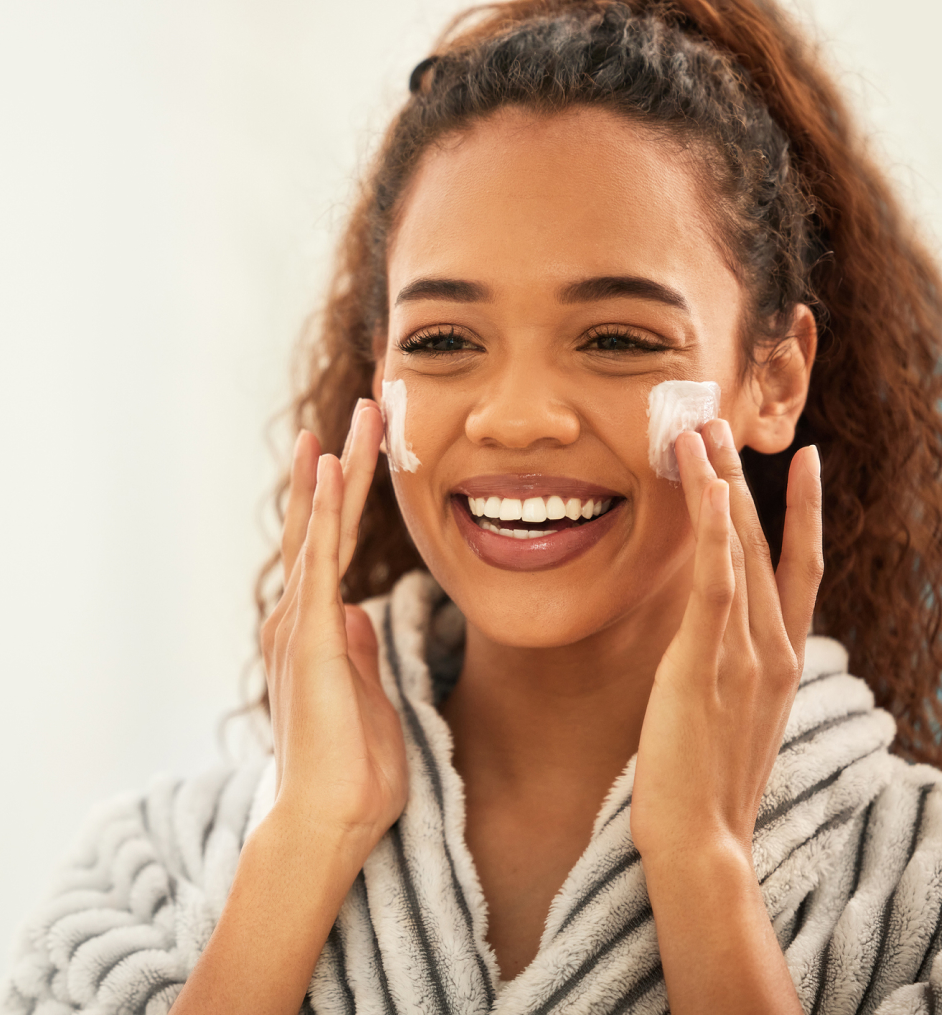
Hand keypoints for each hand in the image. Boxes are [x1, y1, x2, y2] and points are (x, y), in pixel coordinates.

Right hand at [259, 400, 408, 863]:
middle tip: (366, 411)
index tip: (358, 451)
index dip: (347, 499)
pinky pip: (318, 562)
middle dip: (344, 466)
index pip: (334, 550)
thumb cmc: (352, 779)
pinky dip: (321, 512)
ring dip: (339, 471)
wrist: (326, 822)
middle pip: (323, 526)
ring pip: (320, 530)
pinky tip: (329, 468)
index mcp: (315, 634)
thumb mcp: (368, 702)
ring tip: (358, 419)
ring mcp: (299, 626)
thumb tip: (359, 618)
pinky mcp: (308, 637)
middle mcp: (298, 620)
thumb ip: (359, 656)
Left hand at [631, 419, 824, 860]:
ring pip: (741, 549)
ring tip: (701, 429)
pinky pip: (715, 578)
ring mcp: (747, 653)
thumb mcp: (723, 721)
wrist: (701, 841)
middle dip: (748, 479)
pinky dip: (714, 527)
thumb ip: (724, 678)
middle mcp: (775, 650)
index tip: (800, 462)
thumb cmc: (700, 792)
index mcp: (781, 664)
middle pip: (769, 545)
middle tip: (725, 421)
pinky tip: (705, 484)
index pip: (797, 570)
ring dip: (721, 484)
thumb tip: (704, 655)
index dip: (801, 513)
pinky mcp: (708, 660)